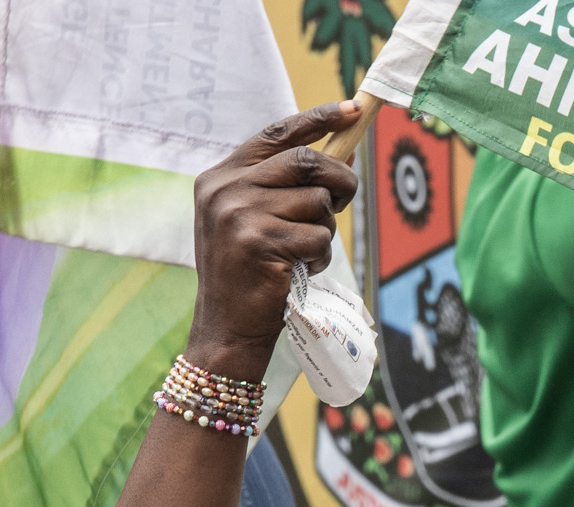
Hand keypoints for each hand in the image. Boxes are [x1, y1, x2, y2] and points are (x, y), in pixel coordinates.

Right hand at [188, 104, 359, 383]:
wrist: (225, 331)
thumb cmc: (248, 276)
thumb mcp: (255, 221)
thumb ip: (285, 187)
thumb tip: (344, 157)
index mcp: (220, 177)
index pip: (276, 133)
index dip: (319, 118)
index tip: (353, 109)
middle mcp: (225, 189)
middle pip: (306, 161)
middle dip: (339, 180)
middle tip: (343, 201)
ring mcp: (239, 215)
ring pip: (316, 201)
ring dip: (324, 229)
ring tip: (304, 252)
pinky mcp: (260, 243)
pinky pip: (317, 236)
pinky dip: (320, 256)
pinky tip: (300, 271)